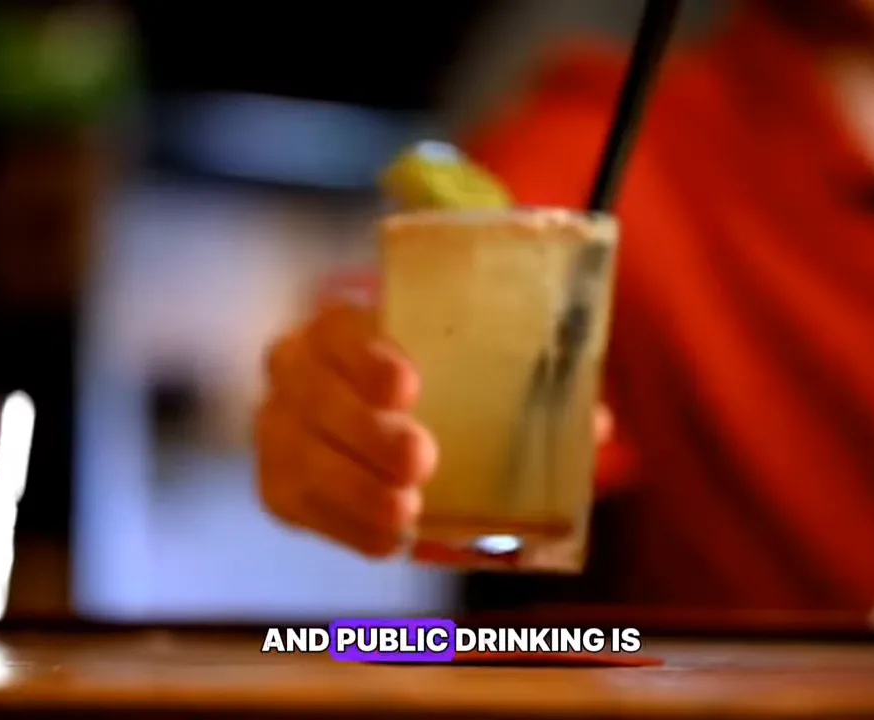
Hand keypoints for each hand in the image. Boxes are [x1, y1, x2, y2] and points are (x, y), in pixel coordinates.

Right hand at [256, 293, 615, 558]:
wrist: (356, 417)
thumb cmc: (430, 384)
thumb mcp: (463, 370)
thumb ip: (520, 389)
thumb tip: (596, 426)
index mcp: (339, 326)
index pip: (338, 328)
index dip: (367, 355)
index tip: (408, 386)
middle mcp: (295, 370)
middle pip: (315, 394)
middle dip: (366, 431)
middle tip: (421, 459)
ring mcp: (277, 428)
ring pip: (301, 455)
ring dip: (354, 487)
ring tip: (406, 511)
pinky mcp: (277, 485)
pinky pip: (298, 508)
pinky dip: (343, 526)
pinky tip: (386, 540)